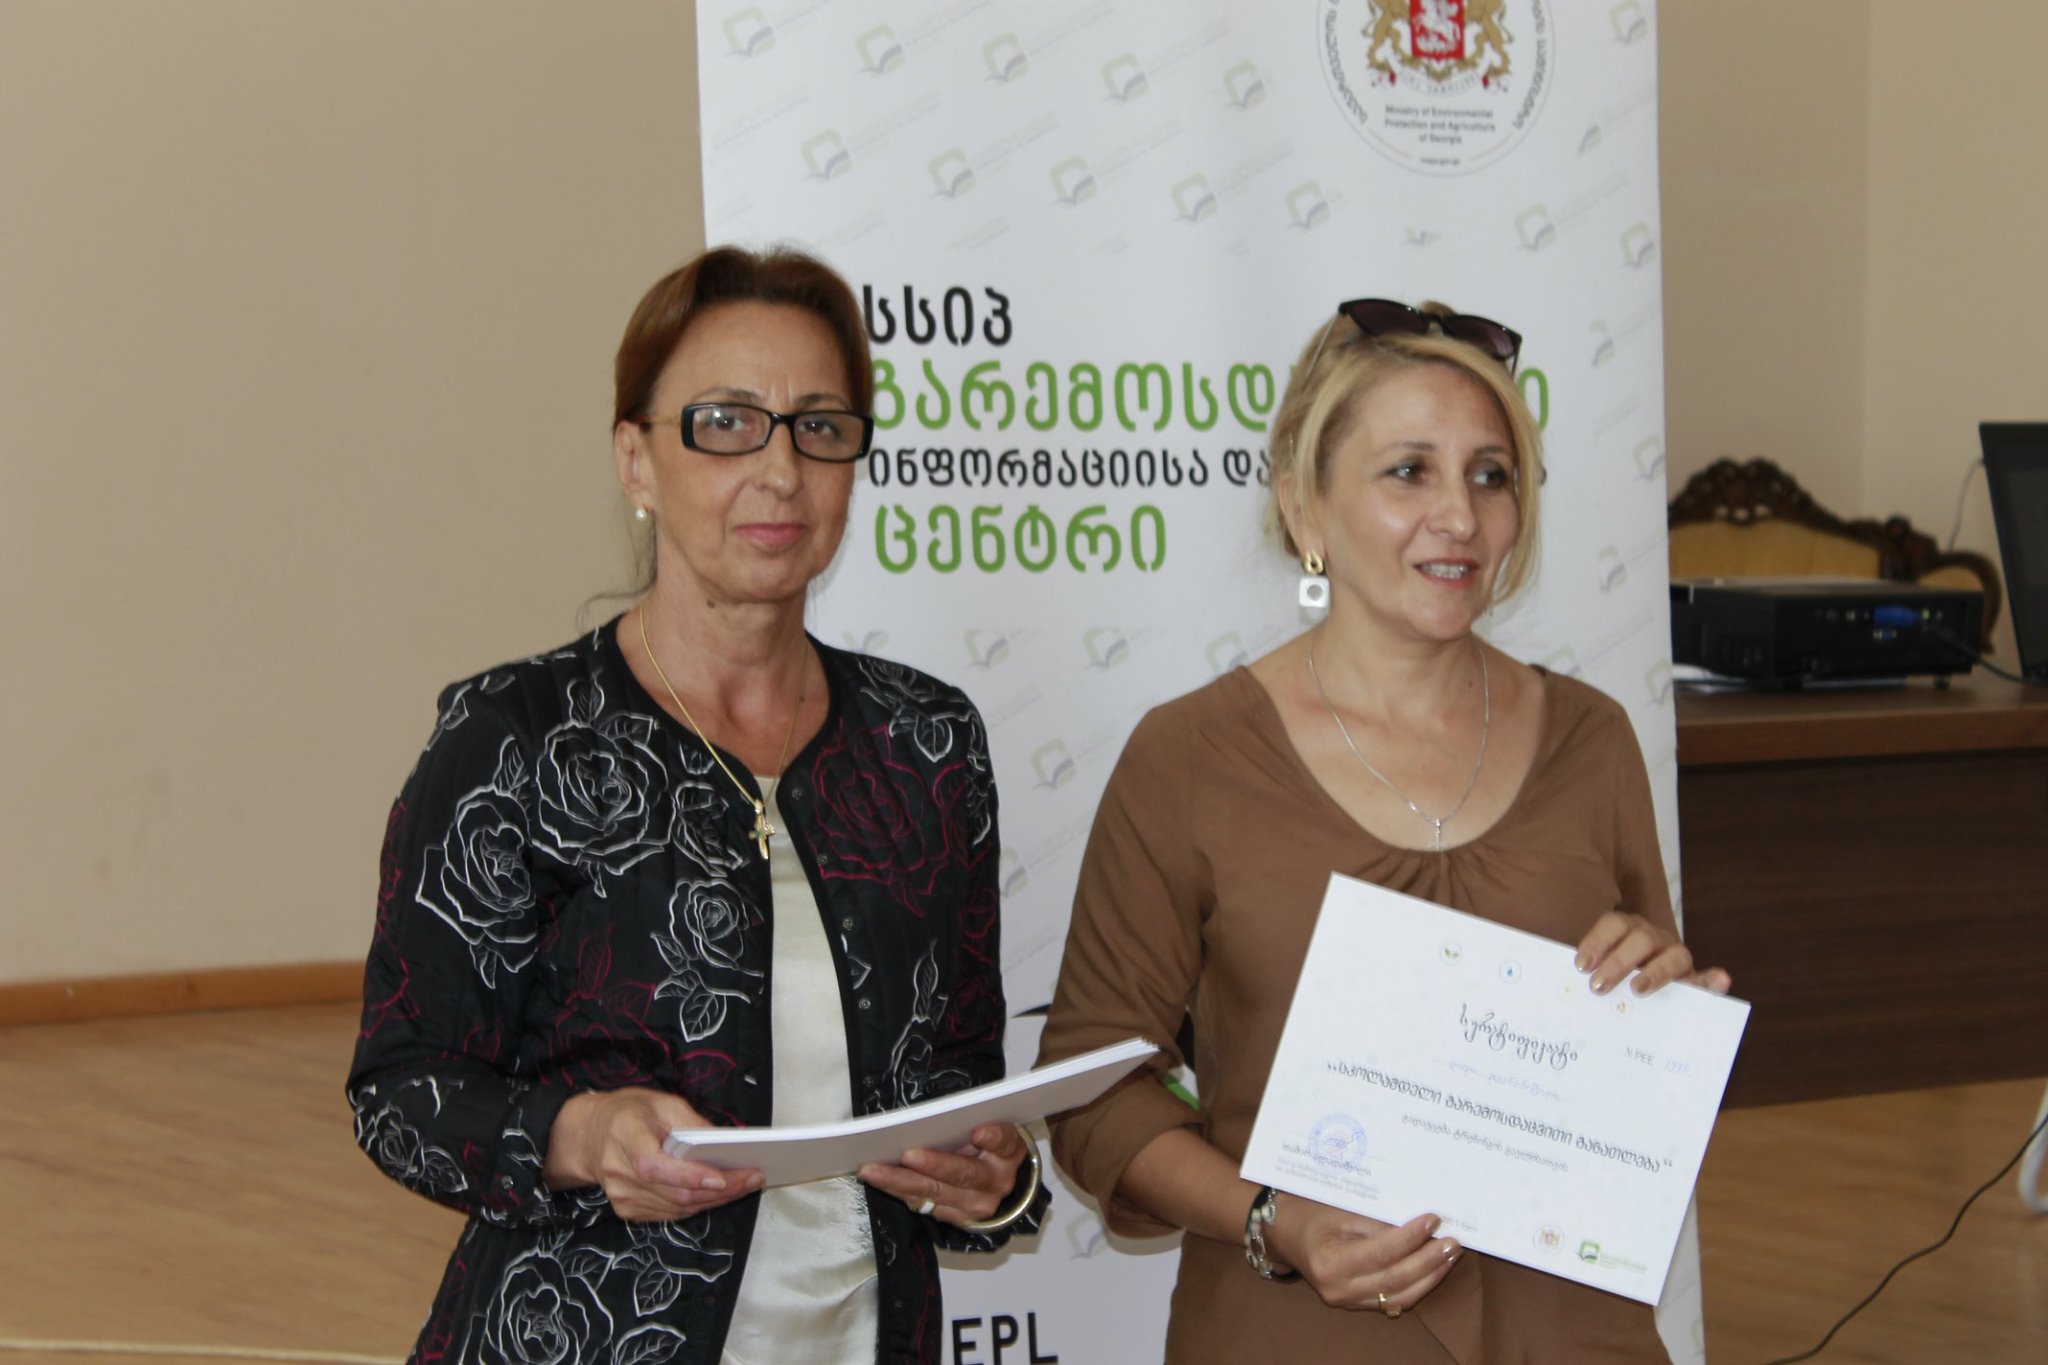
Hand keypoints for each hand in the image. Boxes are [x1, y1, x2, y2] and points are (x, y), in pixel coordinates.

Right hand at [543, 1087, 763, 1221]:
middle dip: (721, 1190)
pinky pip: (671, 1214)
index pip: (656, 1166)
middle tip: (753, 1178)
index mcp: (625, 1136)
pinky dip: (699, 1205)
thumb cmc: (628, 1113)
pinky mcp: (629, 1210)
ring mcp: (622, 1197)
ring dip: (716, 1200)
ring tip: (746, 1184)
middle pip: (675, 1193)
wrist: (589, 1136)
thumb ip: (691, 1122)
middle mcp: (619, 1172)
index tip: (723, 1177)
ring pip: (678, 1208)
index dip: (690, 1176)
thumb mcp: (661, 1102)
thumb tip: (724, 1142)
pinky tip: (720, 1193)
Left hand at [858, 1123, 1029, 1228]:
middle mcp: (995, 1182)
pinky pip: (923, 1206)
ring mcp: (976, 1205)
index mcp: (1008, 1152)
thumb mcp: (989, 1131)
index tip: (978, 1132)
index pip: (1004, 1142)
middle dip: (933, 1165)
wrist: (1000, 1183)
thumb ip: (967, 1122)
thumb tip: (932, 1116)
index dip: (993, 1138)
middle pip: (963, 1174)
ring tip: (873, 1171)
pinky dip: (899, 1191)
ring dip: (900, 1182)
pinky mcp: (957, 1219)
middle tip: (907, 1155)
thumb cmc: (988, 1148)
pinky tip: (879, 1181)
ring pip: (935, 1194)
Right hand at [1265, 1194, 1460, 1313]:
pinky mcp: (1357, 1304)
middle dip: (1429, 1261)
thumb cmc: (1310, 1213)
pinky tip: (1434, 1268)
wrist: (1285, 1234)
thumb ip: (1377, 1221)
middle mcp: (1338, 1289)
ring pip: (1400, 1297)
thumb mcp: (1340, 1209)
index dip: (1410, 1237)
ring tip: (1450, 1254)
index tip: (1433, 1218)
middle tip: (1452, 1241)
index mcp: (1329, 1262)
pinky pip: (1394, 1302)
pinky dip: (1418, 1286)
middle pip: (1395, 1280)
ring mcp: (1348, 1301)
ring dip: (1430, 1276)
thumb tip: (1419, 1223)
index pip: (1381, 1252)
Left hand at [1576, 912, 1731, 995]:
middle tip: (1598, 986)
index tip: (1580, 966)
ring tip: (1638, 989)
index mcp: (1628, 929)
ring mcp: (1676, 957)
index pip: (1614, 924)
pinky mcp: (1695, 980)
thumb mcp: (1596, 967)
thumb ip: (1583, 966)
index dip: (1597, 941)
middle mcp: (1654, 938)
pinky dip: (1713, 980)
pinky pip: (1708, 978)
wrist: (1641, 992)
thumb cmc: (1613, 977)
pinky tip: (1720, 980)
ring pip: (1674, 955)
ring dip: (1656, 972)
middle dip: (1618, 962)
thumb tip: (1555, 967)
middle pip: (1640, 939)